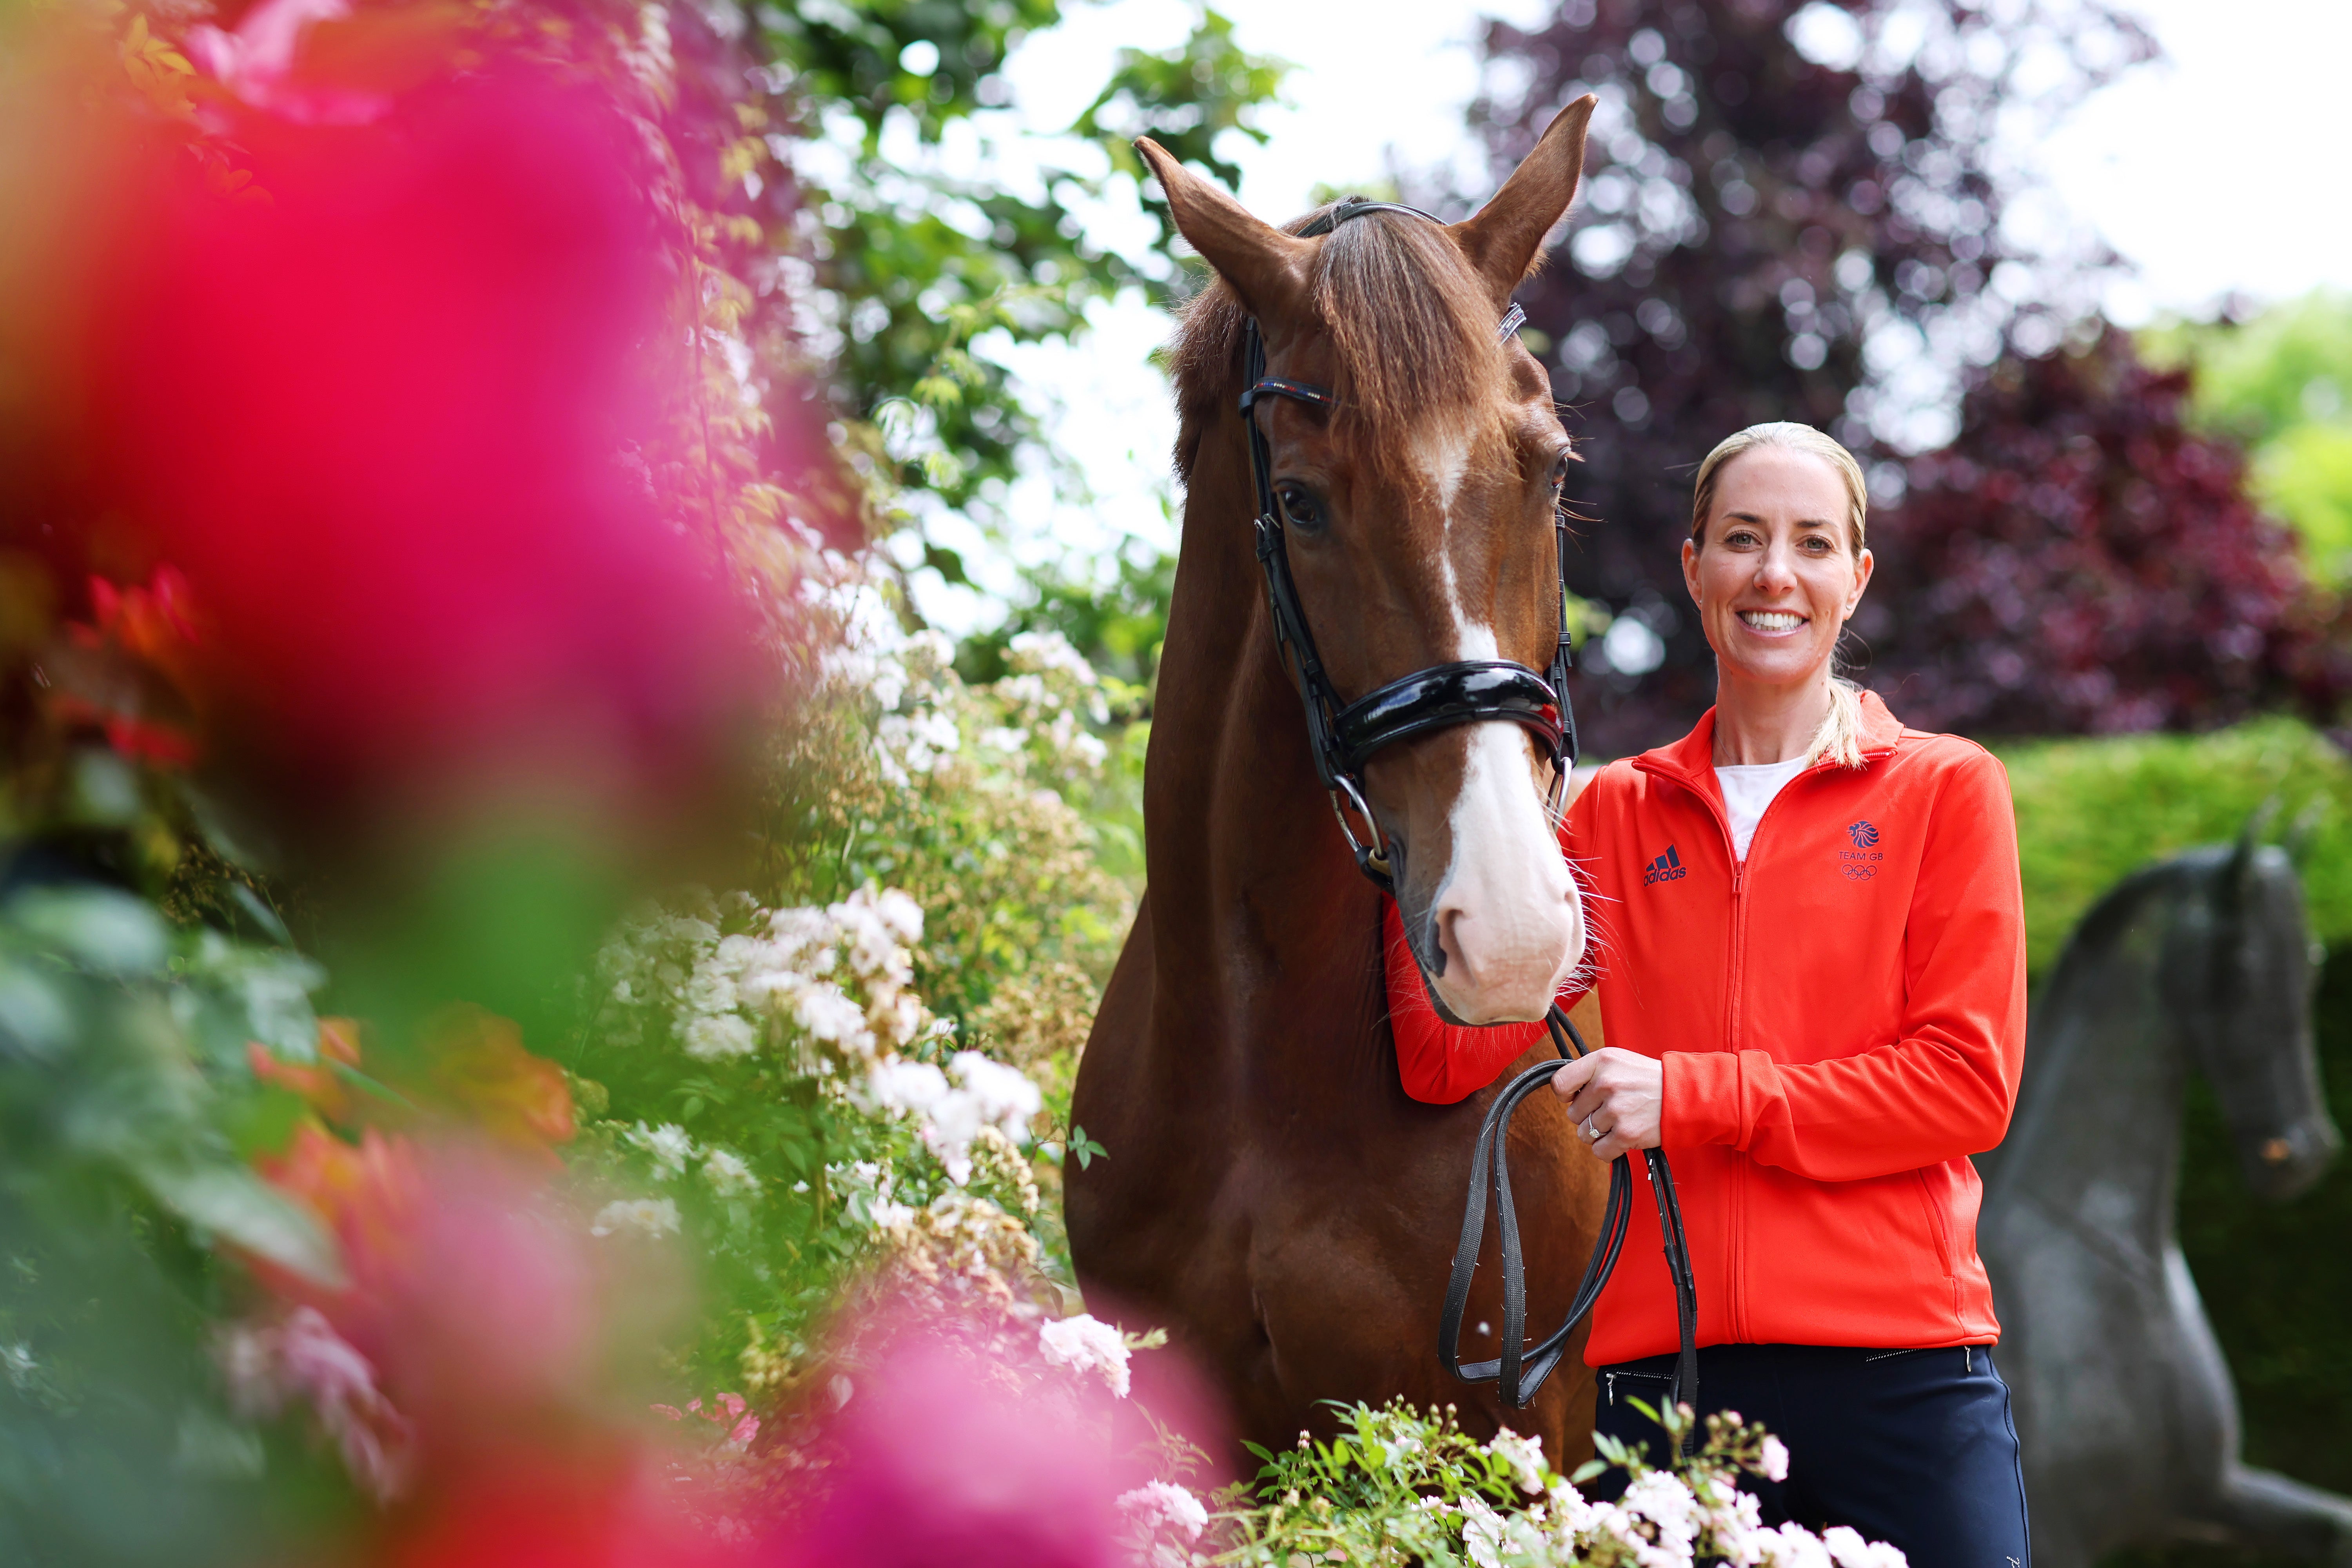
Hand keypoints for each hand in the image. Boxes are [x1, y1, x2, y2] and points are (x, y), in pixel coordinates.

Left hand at [1550, 1047, 1662, 1161]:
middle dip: (1588, 1115)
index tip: (1576, 1097)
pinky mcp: (1626, 1134)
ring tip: (1620, 1121)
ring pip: (1584, 1133)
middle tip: (1611, 1109)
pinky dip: (1608, 1149)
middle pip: (1573, 1113)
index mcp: (1601, 1061)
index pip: (1560, 1083)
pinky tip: (1622, 1137)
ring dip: (1599, 1133)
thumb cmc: (1648, 1080)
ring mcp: (1616, 1109)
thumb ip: (1590, 1073)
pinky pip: (1599, 1151)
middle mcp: (1606, 1083)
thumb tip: (1565, 1094)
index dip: (1565, 1095)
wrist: (1683, 1095)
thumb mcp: (1618, 1061)